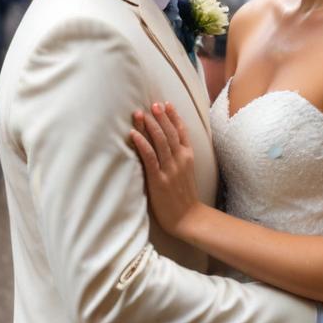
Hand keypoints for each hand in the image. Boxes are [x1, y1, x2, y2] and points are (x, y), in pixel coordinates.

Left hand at [129, 102, 202, 237]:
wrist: (188, 218)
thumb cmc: (184, 196)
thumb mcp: (186, 173)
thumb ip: (178, 158)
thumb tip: (167, 145)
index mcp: (188, 157)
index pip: (181, 132)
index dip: (174, 117)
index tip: (166, 104)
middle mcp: (180, 160)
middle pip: (169, 133)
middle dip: (160, 117)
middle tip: (152, 104)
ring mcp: (170, 169)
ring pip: (160, 142)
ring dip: (150, 126)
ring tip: (140, 113)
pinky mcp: (159, 180)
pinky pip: (150, 158)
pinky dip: (142, 144)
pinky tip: (134, 134)